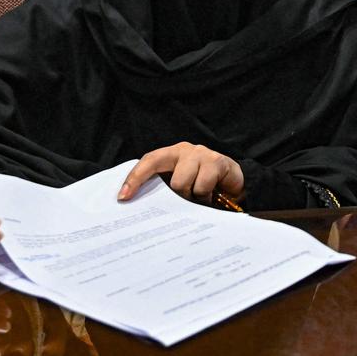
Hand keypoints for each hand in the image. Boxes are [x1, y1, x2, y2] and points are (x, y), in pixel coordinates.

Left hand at [118, 142, 244, 204]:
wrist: (233, 186)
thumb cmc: (200, 187)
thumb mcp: (180, 187)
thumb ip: (163, 190)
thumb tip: (138, 205)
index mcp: (170, 155)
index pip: (149, 161)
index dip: (135, 178)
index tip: (123, 197)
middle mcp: (184, 150)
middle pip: (169, 177)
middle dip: (176, 195)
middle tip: (183, 201)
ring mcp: (201, 154)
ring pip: (184, 183)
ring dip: (192, 197)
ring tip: (199, 198)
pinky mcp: (217, 161)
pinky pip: (203, 185)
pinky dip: (206, 196)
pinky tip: (211, 195)